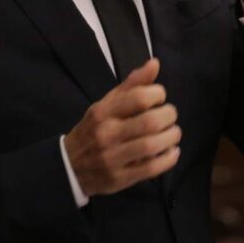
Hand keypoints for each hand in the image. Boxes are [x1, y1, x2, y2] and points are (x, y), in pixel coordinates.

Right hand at [63, 59, 180, 196]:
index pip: (139, 98)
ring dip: (171, 137)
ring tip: (173, 133)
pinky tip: (171, 152)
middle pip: (150, 122)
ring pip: (152, 146)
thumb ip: (132, 85)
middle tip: (170, 116)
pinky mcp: (119, 178)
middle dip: (169, 116)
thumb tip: (155, 63)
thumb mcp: (106, 104)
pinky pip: (151, 168)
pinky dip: (168, 159)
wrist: (70, 166)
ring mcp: (112, 158)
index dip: (158, 94)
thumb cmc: (94, 130)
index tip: (160, 97)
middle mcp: (106, 134)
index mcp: (103, 112)